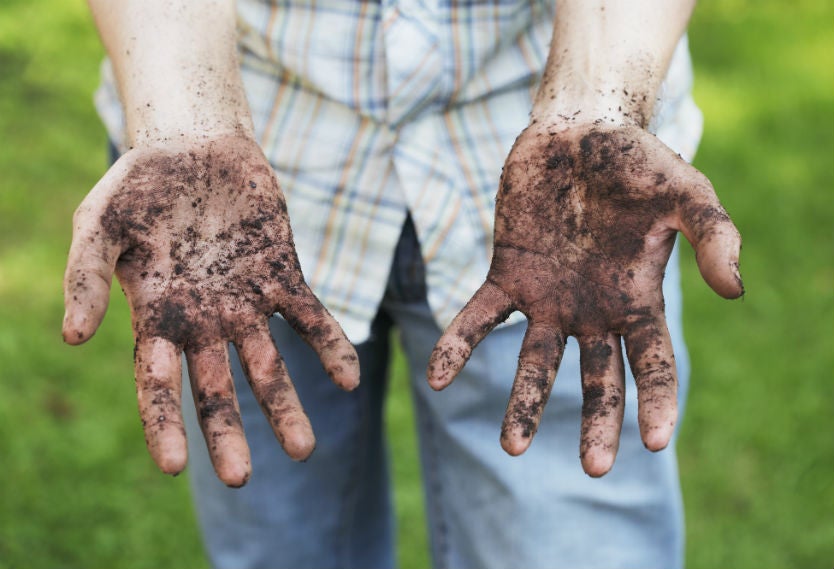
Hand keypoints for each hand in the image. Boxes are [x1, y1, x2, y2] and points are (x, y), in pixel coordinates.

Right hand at [63, 134, 358, 485]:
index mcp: (157, 317)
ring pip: (268, 365)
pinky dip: (329, 345)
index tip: (173, 465)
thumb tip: (72, 336)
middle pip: (217, 388)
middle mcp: (204, 321)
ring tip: (305, 449)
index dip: (163, 423)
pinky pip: (309, 318)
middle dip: (229, 431)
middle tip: (241, 478)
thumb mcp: (99, 223)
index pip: (158, 384)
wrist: (194, 146)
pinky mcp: (282, 275)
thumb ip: (86, 275)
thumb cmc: (139, 185)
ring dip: (285, 405)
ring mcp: (246, 302)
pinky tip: (349, 378)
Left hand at [428, 122, 742, 476]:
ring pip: (536, 361)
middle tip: (593, 469)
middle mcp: (592, 310)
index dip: (657, 402)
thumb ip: (715, 235)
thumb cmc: (637, 160)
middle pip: (597, 378)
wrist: (577, 130)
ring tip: (512, 447)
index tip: (656, 442)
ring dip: (523, 402)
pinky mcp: (506, 276)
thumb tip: (735, 290)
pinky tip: (436, 377)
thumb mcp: (686, 191)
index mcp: (637, 299)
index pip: (653, 363)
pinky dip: (458, 346)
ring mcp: (547, 298)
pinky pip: (480, 319)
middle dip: (596, 421)